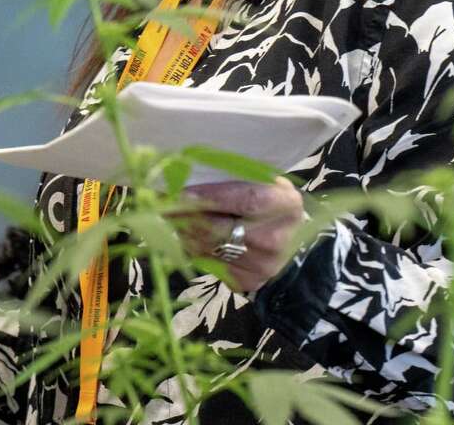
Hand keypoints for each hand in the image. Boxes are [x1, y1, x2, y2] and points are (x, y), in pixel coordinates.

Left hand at [179, 177, 303, 292]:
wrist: (292, 243)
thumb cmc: (271, 205)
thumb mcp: (268, 183)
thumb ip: (240, 178)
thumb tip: (192, 170)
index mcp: (285, 205)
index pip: (246, 200)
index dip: (212, 197)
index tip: (182, 192)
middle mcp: (276, 238)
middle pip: (221, 228)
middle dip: (186, 216)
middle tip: (161, 204)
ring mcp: (262, 264)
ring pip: (209, 248)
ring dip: (184, 232)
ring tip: (168, 217)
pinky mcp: (247, 281)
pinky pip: (209, 263)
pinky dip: (192, 248)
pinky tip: (186, 235)